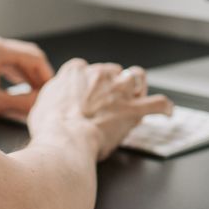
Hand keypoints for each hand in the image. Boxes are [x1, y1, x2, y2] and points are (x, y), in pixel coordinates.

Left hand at [0, 35, 54, 119]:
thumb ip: (23, 103)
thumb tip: (42, 103)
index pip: (35, 57)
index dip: (47, 74)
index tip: (52, 89)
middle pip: (25, 56)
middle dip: (36, 75)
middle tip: (44, 93)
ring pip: (12, 58)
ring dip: (24, 75)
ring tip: (31, 93)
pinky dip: (10, 74)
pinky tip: (11, 88)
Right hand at [28, 59, 172, 160]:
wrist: (65, 140)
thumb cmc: (51, 128)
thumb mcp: (42, 104)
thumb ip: (56, 94)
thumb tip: (59, 98)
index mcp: (76, 71)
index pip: (85, 68)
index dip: (87, 81)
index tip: (87, 93)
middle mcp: (100, 74)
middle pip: (112, 71)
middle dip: (111, 83)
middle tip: (108, 101)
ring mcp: (120, 90)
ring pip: (137, 75)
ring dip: (137, 85)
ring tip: (137, 95)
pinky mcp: (135, 108)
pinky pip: (159, 103)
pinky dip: (164, 107)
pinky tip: (167, 111)